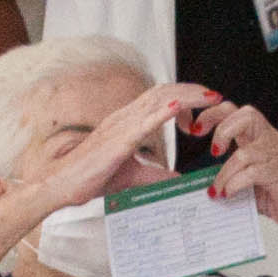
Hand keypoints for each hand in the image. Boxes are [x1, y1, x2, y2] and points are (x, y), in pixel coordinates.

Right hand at [38, 80, 213, 209]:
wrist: (61, 185)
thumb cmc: (89, 178)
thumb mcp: (133, 176)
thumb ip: (155, 174)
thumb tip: (177, 180)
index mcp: (126, 122)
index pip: (160, 98)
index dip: (185, 97)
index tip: (205, 106)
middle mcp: (124, 117)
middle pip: (164, 92)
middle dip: (193, 91)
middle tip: (216, 97)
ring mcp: (120, 126)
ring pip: (158, 101)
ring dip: (187, 96)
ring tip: (210, 97)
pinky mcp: (117, 141)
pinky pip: (143, 122)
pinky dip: (162, 112)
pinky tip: (178, 107)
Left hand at [182, 92, 277, 231]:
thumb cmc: (275, 195)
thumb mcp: (245, 178)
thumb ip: (227, 171)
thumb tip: (196, 178)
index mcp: (259, 137)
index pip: (236, 111)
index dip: (213, 114)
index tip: (196, 130)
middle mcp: (270, 141)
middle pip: (247, 115)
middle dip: (222, 130)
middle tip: (214, 152)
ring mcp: (277, 156)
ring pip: (245, 152)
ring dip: (224, 173)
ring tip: (217, 189)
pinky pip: (252, 173)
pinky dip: (234, 184)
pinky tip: (228, 194)